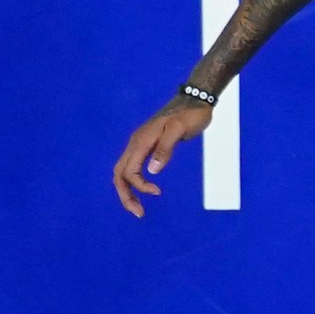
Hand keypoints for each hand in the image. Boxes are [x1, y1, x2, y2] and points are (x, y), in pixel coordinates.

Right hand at [113, 95, 211, 216]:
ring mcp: (139, 144)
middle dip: (126, 195)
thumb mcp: (180, 130)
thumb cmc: (190, 114)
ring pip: (123, 171)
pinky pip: (133, 166)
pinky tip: (143, 189)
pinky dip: (134, 181)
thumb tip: (152, 171)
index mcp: (141, 141)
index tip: (158, 192)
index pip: (129, 171)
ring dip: (128, 190)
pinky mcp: (146, 145)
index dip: (139, 186)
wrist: (195, 100)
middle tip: (139, 213)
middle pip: (119, 174)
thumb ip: (165, 149)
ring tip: (138, 208)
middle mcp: (135, 143)